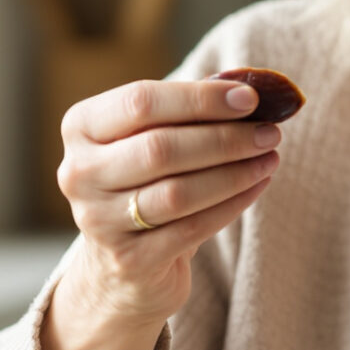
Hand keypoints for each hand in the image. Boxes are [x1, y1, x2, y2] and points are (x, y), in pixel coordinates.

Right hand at [44, 77, 280, 349]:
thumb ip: (188, 110)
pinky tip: (257, 186)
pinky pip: (191, 229)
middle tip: (269, 132)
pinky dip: (232, 205)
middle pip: (160, 148)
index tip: (249, 98)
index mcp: (80, 127)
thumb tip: (248, 89)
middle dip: (224, 138)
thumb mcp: (151, 137)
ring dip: (234, 173)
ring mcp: (99, 220)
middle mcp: (79, 173)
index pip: (141, 101)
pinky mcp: (129, 259)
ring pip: (178, 193)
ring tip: (270, 158)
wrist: (122, 261)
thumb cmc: (145, 180)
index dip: (199, 99)